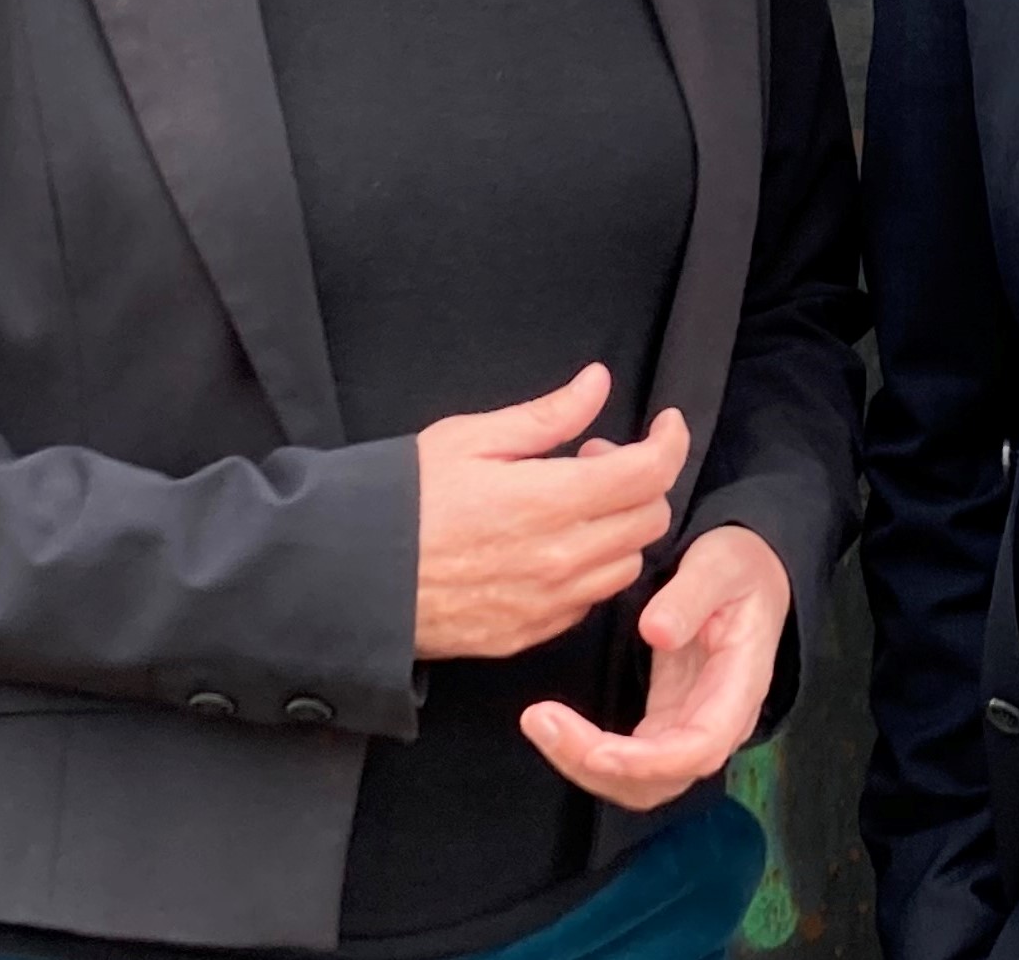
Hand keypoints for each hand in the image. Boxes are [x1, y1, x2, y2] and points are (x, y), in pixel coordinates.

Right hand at [414, 365, 686, 660]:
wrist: (349, 578)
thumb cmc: (403, 499)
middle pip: (649, 520)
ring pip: (627, 564)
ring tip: (569, 503)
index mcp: (549, 501)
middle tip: (591, 460)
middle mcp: (560, 558)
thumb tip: (597, 384)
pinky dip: (590, 568)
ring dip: (618, 528)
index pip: (649, 474)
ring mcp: (547, 603)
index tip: (662, 425)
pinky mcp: (529, 633)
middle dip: (639, 482)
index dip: (669, 442)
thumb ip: (547, 415)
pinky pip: (589, 601)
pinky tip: (552, 545)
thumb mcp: (471, 437)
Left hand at [520, 523, 790, 809]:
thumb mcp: (721, 564)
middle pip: (662, 778)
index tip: (596, 750)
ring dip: (585, 765)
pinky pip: (627, 758)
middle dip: (599, 766)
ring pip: (640, 779)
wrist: (747, 575)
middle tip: (542, 723)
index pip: (700, 748)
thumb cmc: (739, 569)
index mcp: (740, 685)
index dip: (648, 761)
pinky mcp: (665, 720)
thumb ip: (691, 594)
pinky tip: (555, 725)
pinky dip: (587, 752)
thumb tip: (655, 630)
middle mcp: (717, 720)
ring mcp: (689, 725)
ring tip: (539, 723)